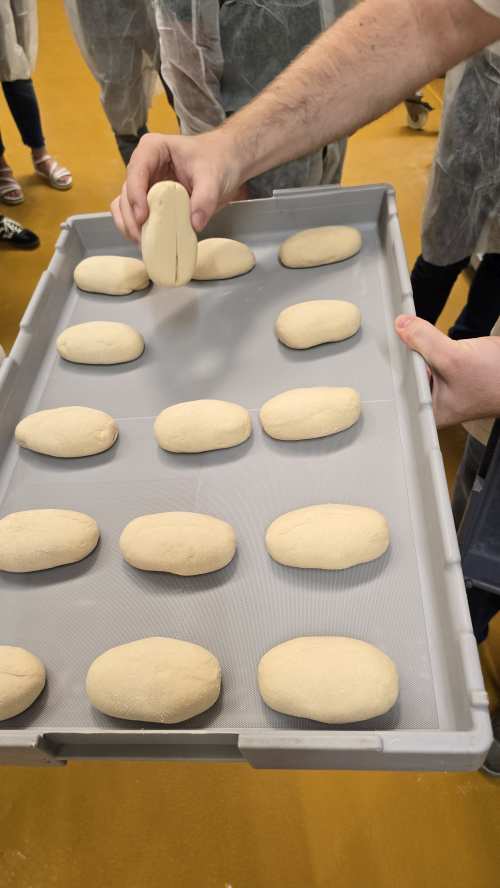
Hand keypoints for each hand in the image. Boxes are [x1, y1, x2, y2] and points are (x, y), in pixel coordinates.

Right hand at [111, 131, 241, 241]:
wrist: (227, 163)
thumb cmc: (217, 161)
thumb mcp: (213, 177)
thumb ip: (205, 198)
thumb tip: (195, 224)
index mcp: (153, 149)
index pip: (137, 171)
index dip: (135, 195)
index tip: (143, 217)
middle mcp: (143, 165)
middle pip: (127, 191)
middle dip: (131, 216)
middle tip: (141, 238)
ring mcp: (145, 183)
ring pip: (124, 204)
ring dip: (129, 225)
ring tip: (142, 243)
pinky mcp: (149, 199)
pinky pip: (133, 214)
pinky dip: (135, 228)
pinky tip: (144, 241)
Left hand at [395, 315, 499, 426]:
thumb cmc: (496, 380)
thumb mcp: (454, 357)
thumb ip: (425, 340)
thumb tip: (402, 324)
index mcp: (430, 413)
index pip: (400, 388)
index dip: (393, 364)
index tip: (384, 343)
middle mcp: (433, 404)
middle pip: (407, 374)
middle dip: (405, 354)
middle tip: (394, 332)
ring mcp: (442, 389)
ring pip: (419, 364)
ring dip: (416, 347)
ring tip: (406, 330)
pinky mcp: (450, 374)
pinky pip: (430, 357)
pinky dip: (428, 345)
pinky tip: (420, 334)